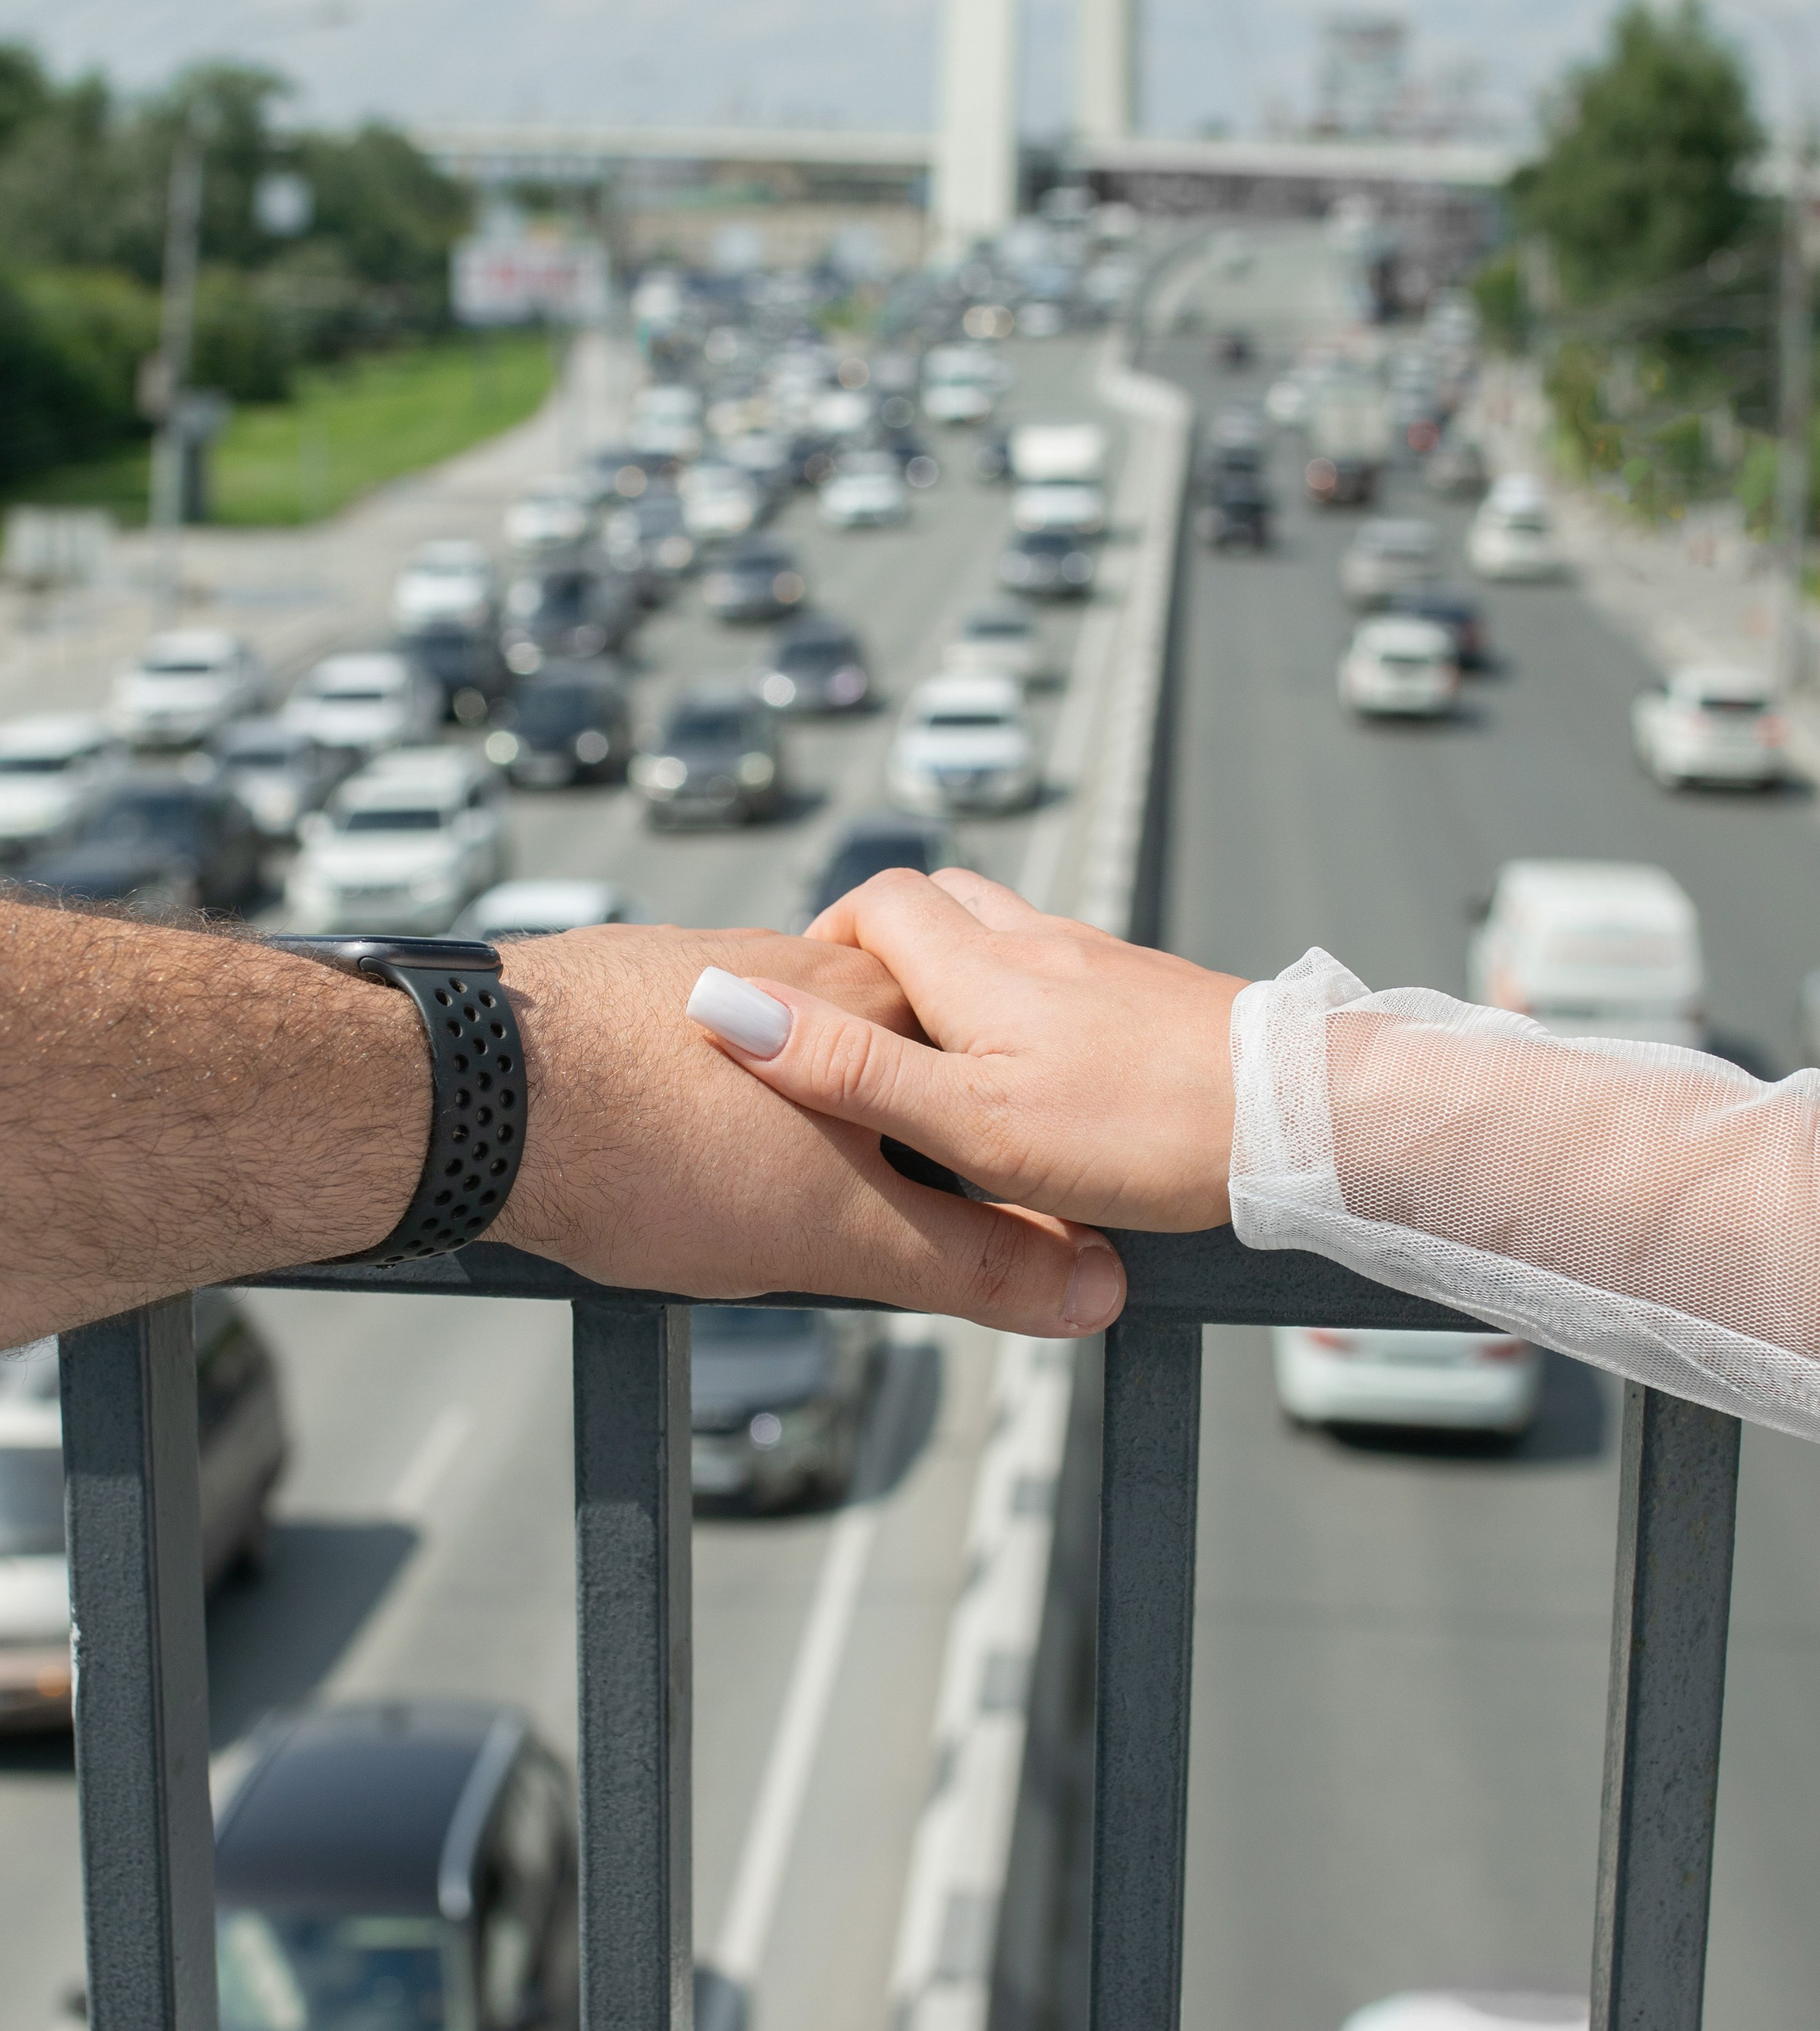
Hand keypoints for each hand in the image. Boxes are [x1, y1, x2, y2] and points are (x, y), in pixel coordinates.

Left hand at [497, 923, 1125, 1335]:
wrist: (468, 1092)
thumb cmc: (655, 1153)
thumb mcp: (846, 1236)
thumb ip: (976, 1261)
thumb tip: (1095, 1288)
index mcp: (877, 1003)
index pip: (984, 1074)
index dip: (992, 1164)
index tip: (977, 1234)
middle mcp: (798, 959)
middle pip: (887, 1069)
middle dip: (878, 1158)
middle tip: (819, 1233)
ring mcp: (702, 964)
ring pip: (786, 1064)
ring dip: (779, 1136)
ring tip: (717, 1207)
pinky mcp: (619, 984)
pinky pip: (694, 1058)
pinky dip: (693, 1116)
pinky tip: (653, 1171)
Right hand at [682, 871, 1245, 1233]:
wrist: (1301, 1117)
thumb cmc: (1141, 1131)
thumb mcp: (970, 1122)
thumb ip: (852, 1068)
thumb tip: (730, 1008)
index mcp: (979, 969)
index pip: (877, 901)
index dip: (829, 939)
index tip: (808, 1007)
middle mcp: (1038, 945)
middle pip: (941, 900)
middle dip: (889, 945)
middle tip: (871, 1028)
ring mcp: (1101, 962)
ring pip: (1007, 931)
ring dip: (961, 970)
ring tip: (951, 1056)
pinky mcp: (1151, 992)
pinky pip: (1065, 970)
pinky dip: (1029, 999)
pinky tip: (1046, 1071)